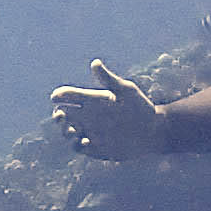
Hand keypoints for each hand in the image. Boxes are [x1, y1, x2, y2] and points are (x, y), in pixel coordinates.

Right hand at [50, 59, 171, 158]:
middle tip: (61, 116)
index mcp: (93, 99)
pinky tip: (86, 142)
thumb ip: (109, 80)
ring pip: (67, 132)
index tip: (56, 97)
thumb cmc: (142, 108)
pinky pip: (78, 147)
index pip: (69, 96)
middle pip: (62, 114)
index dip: (59, 95)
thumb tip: (94, 63)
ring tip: (73, 131)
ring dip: (64, 131)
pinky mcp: (95, 148)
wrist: (154, 131)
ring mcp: (90, 132)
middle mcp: (88, 116)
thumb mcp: (126, 91)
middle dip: (57, 115)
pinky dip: (77, 145)